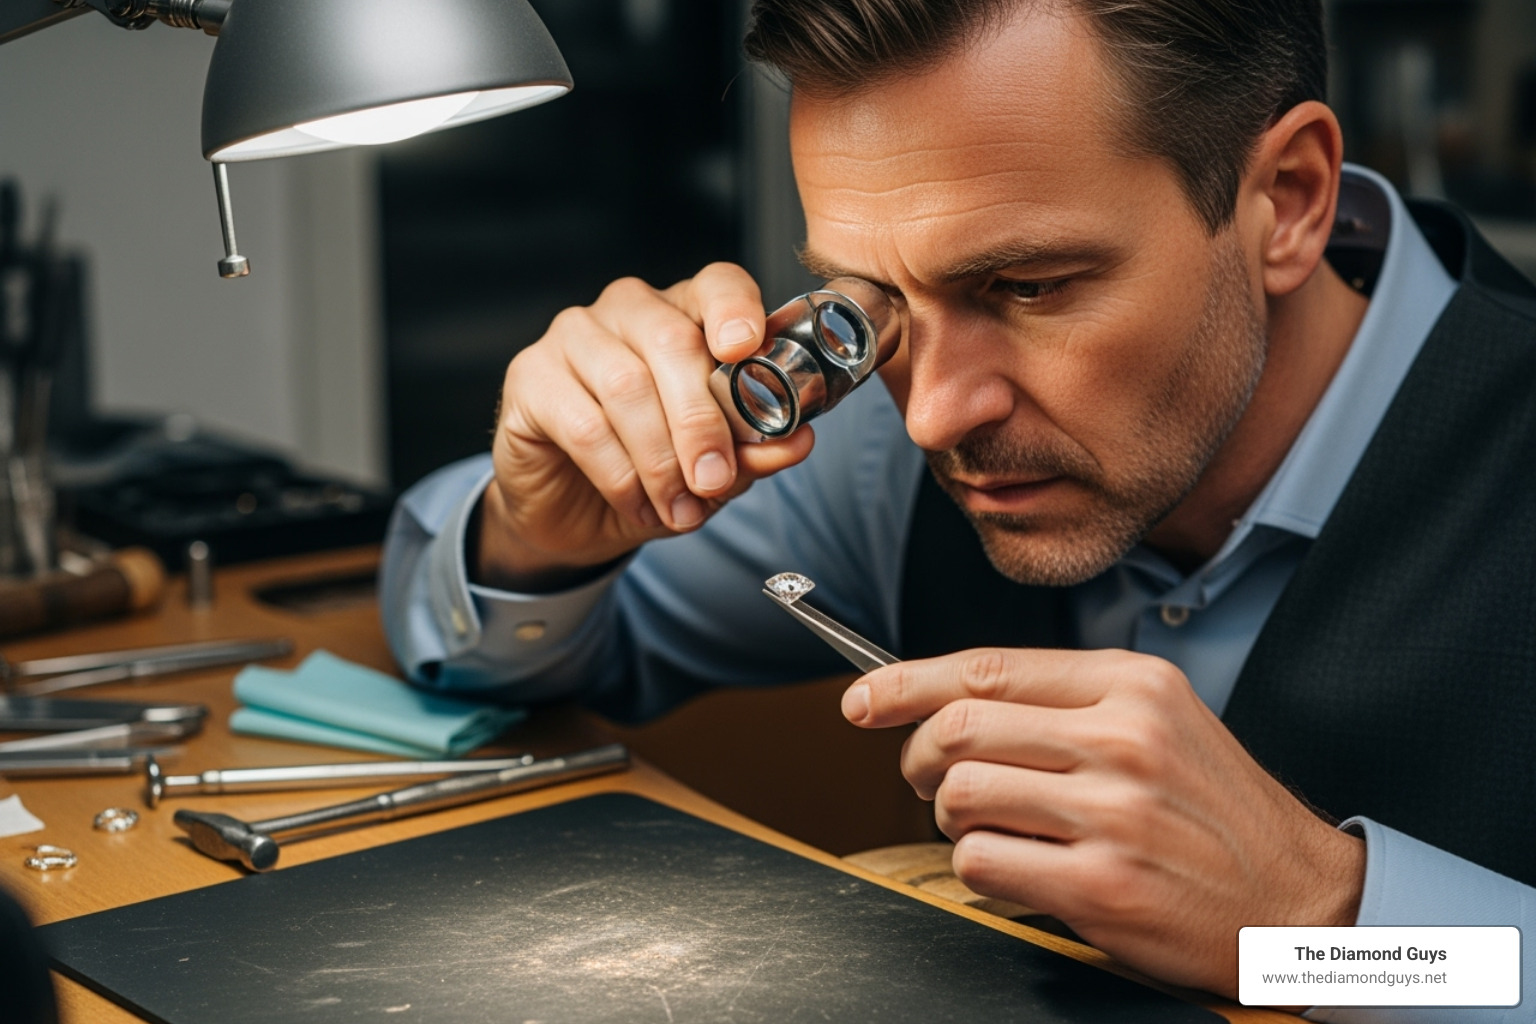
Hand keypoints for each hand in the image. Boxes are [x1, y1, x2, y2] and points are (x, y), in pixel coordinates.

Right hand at [479, 263, 815, 589]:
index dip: (735, 309)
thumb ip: (755, 450)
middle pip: (672, 341)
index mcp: (685, 313)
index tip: (744, 349)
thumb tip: (797, 442)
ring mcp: (574, 336)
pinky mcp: (530, 376)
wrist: (574, 514)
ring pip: (627, 386)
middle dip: (701, 421)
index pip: (718, 285)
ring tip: (679, 507)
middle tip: (714, 479)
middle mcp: (629, 310)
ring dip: (661, 459)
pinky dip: (620, 475)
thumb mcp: (716, 468)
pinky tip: (637, 503)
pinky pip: (584, 424)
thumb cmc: (651, 471)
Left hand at [841, 647, 1365, 997]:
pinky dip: (979, 870)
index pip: (985, 668)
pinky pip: (980, 864)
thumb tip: (943, 700)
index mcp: (1132, 685)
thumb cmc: (1215, 812)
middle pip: (959, 728)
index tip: (863, 698)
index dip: (905, 681)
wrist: (1300, 902)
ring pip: (960, 795)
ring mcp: (1114, 813)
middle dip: (919, 758)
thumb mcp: (1159, 722)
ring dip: (950, 819)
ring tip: (988, 829)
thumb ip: (1062, 703)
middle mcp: (1123, 738)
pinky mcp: (1102, 885)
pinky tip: (1019, 872)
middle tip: (929, 781)